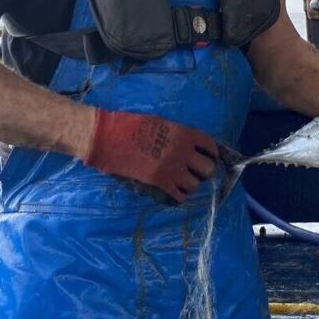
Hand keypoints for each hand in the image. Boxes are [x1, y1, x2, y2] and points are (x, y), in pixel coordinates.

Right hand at [84, 109, 217, 203]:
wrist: (107, 137)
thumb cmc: (130, 125)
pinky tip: (173, 189)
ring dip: (190, 183)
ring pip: (195, 185)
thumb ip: (178, 135)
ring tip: (181, 180)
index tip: (207, 157)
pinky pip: (180, 195)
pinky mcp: (159, 182)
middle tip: (195, 171)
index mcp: (184, 133)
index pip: (210, 146)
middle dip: (203, 171)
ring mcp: (171, 168)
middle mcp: (182, 152)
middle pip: (208, 169)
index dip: (210, 153)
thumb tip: (190, 146)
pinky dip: (179, 194)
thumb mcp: (160, 123)